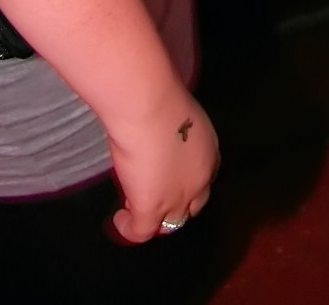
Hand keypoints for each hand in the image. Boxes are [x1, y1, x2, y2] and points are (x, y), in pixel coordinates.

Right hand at [108, 85, 218, 242]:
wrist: (150, 105)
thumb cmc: (161, 96)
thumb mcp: (178, 114)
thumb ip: (175, 130)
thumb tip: (159, 129)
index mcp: (209, 152)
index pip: (203, 178)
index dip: (186, 182)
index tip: (168, 176)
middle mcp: (200, 180)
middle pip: (192, 205)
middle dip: (175, 205)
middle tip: (153, 194)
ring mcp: (177, 198)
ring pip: (170, 223)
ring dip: (155, 219)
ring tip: (134, 208)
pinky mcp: (152, 208)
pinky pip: (141, 231)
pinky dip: (129, 228)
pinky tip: (119, 219)